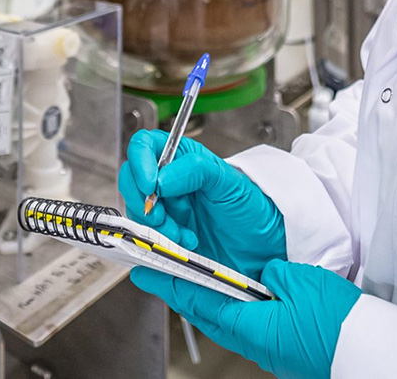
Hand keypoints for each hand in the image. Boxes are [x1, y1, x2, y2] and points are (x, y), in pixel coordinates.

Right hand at [119, 129, 285, 278]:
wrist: (264, 250)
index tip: (151, 185)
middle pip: (132, 182)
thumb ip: (196, 170)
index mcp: (181, 160)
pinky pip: (144, 242)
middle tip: (163, 217)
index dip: (140, 162)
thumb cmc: (252, 209)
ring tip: (183, 236)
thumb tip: (162, 177)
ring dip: (154, 228)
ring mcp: (165, 213)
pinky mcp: (164, 241)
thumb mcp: (229, 182)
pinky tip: (181, 249)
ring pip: (136, 214)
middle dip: (143, 201)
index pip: (145, 146)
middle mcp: (168, 185)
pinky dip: (156, 247)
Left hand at [130, 257, 360, 378]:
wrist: (369, 354)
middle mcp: (252, 341)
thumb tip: (262, 274)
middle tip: (161, 267)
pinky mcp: (280, 347)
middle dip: (182, 289)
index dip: (170, 283)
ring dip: (205, 295)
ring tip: (190, 273)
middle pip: (207, 311)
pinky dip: (231, 304)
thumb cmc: (337, 324)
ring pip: (225, 317)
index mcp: (250, 326)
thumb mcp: (299, 282)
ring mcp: (266, 347)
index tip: (144, 270)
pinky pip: (245, 321)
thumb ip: (272, 273)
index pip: (199, 300)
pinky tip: (234, 291)